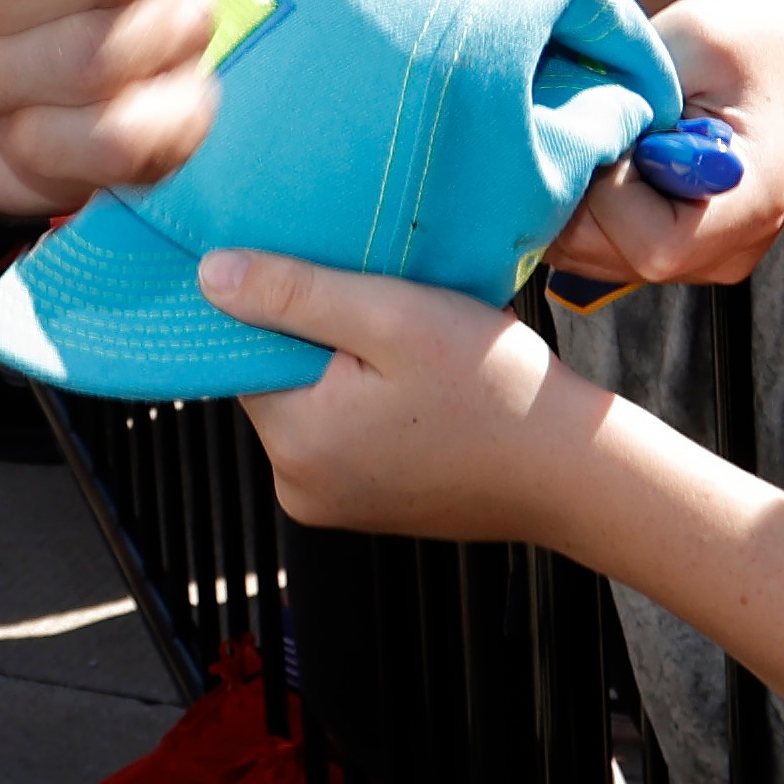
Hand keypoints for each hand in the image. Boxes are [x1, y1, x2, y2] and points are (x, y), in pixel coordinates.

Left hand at [206, 248, 617, 549]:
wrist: (575, 471)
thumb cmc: (496, 390)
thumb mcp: (395, 317)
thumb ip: (297, 293)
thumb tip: (208, 275)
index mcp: (295, 442)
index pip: (243, 352)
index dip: (282, 305)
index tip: (333, 279)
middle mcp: (299, 488)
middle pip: (277, 380)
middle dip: (319, 338)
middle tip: (385, 309)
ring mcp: (334, 505)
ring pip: (313, 405)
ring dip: (347, 370)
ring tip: (409, 351)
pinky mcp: (367, 508)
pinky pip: (344, 437)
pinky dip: (369, 405)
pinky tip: (419, 389)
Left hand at [571, 0, 783, 285]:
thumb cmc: (756, 46)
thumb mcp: (693, 41)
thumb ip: (628, 89)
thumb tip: (546, 122)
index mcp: (750, 203)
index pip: (653, 243)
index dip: (609, 190)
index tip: (611, 125)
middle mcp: (728, 250)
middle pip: (608, 257)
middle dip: (572, 189)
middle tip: (582, 120)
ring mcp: (702, 261)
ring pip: (590, 256)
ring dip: (570, 196)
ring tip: (599, 131)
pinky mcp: (678, 253)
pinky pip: (601, 244)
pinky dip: (583, 202)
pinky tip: (605, 152)